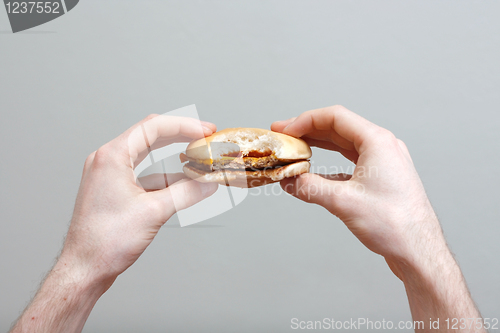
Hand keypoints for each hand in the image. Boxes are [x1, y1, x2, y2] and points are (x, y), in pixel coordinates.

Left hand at [62, 114, 218, 281]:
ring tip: (199, 159)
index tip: (206, 130)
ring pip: (148, 156)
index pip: (153, 127)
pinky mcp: (114, 189)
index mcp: (112, 157)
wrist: (84, 268)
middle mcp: (107, 160)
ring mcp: (109, 175)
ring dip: (174, 158)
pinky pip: (144, 175)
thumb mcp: (154, 212)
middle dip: (180, 135)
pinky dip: (165, 177)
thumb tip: (208, 183)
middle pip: (150, 136)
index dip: (184, 126)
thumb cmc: (105, 242)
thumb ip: (186, 193)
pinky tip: (185, 183)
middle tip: (205, 137)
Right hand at [271, 105, 440, 265]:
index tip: (285, 130)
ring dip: (318, 145)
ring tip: (295, 148)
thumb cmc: (394, 224)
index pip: (335, 117)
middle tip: (283, 135)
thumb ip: (310, 188)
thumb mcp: (343, 202)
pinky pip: (350, 162)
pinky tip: (314, 172)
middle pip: (338, 128)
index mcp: (377, 142)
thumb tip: (288, 181)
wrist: (418, 249)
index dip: (305, 120)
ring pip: (344, 144)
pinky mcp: (381, 177)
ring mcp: (383, 161)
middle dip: (308, 130)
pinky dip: (329, 164)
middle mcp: (382, 146)